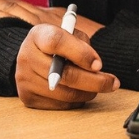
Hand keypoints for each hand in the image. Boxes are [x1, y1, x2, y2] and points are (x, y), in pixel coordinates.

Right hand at [0, 1, 119, 108]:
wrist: (32, 56)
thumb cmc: (59, 44)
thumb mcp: (70, 34)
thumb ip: (82, 45)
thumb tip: (95, 67)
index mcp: (38, 35)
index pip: (57, 42)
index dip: (81, 54)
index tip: (99, 64)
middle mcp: (27, 57)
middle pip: (63, 74)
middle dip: (94, 81)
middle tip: (113, 83)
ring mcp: (25, 79)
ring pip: (64, 93)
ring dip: (88, 93)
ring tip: (100, 87)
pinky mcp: (27, 97)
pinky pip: (58, 104)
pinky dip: (76, 101)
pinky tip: (83, 92)